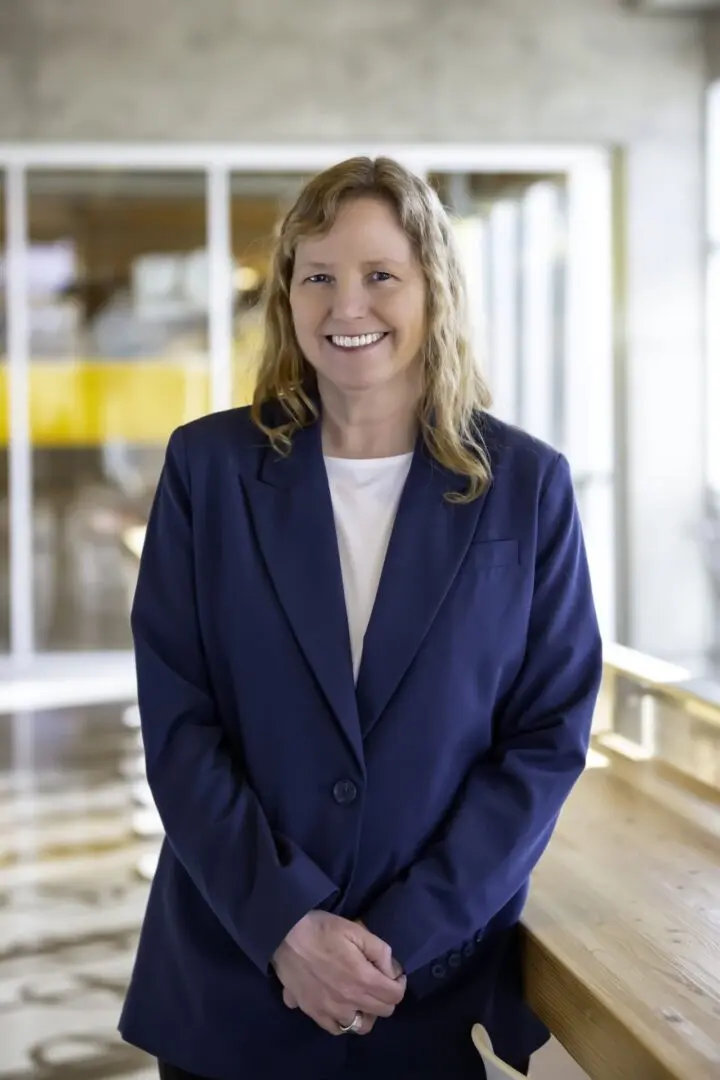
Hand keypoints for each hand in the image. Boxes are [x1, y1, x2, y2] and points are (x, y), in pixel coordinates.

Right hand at [272, 911, 405, 1035]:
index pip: (395, 996)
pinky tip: (340, 1005)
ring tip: (360, 996)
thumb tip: (392, 970)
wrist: (285, 935)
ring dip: (366, 1012)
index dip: (399, 984)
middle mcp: (349, 1001)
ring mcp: (330, 1010)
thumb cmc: (322, 929)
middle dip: (386, 997)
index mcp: (362, 979)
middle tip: (378, 981)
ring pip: (361, 1026)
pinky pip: (336, 1028)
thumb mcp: (356, 930)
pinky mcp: (313, 1012)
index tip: (393, 974)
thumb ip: (380, 951)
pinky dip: (343, 1020)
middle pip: (382, 1012)